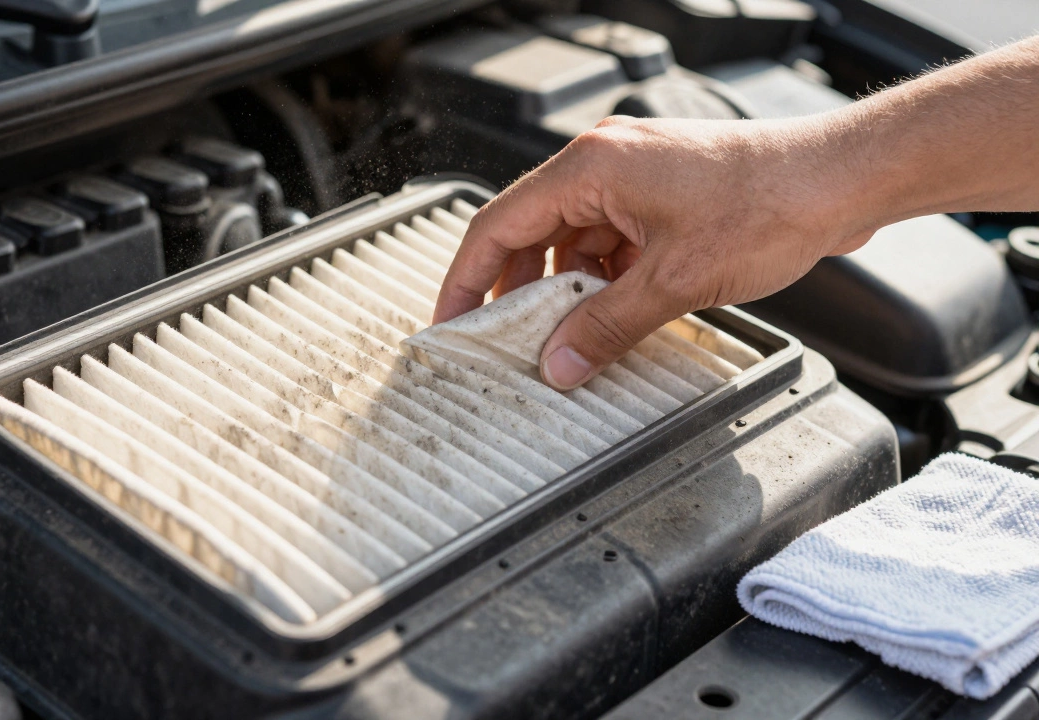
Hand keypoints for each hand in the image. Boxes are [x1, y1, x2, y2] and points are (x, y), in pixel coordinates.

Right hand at [433, 114, 877, 389]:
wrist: (842, 180)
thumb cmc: (770, 201)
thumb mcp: (675, 280)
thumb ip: (607, 326)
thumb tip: (560, 362)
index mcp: (589, 167)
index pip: (498, 225)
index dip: (466, 280)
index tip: (451, 323)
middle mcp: (604, 164)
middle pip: (530, 234)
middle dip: (516, 292)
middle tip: (505, 343)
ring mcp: (634, 178)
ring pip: (573, 243)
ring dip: (566, 291)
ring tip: (565, 339)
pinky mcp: (662, 196)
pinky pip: (611, 243)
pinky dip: (604, 282)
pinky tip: (610, 317)